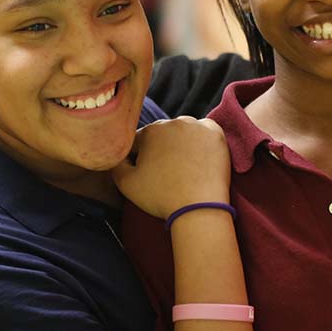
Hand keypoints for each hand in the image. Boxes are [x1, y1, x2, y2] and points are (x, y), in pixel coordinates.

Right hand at [111, 117, 230, 218]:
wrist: (199, 208)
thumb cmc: (161, 197)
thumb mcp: (126, 184)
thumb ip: (116, 164)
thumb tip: (119, 155)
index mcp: (149, 131)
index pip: (139, 141)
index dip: (139, 158)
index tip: (147, 173)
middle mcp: (172, 122)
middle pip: (162, 134)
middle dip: (161, 149)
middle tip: (166, 172)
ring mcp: (196, 126)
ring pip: (183, 131)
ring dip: (181, 143)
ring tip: (184, 167)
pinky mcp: (215, 133)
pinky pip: (204, 132)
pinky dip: (201, 141)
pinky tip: (199, 158)